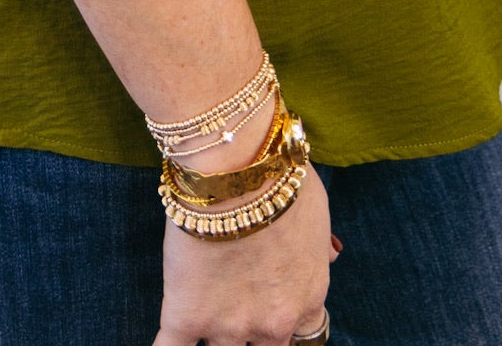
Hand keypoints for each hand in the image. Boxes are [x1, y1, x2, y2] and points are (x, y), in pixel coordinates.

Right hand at [153, 161, 336, 345]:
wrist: (238, 173)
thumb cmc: (280, 180)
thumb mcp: (318, 213)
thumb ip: (320, 247)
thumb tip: (330, 256)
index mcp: (307, 299)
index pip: (308, 338)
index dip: (291, 327)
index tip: (277, 314)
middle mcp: (272, 323)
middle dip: (256, 338)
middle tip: (241, 311)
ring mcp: (228, 325)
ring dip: (217, 338)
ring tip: (208, 316)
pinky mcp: (187, 316)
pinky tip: (170, 341)